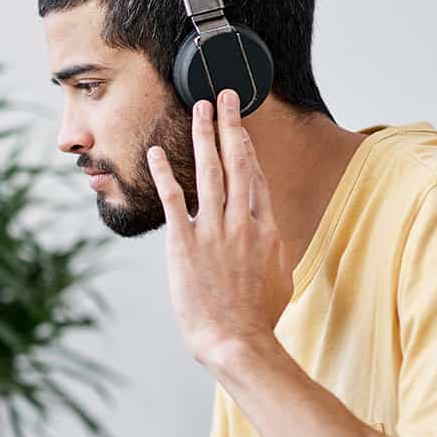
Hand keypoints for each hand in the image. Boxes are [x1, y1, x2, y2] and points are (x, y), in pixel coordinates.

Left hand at [146, 89, 292, 365]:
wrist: (237, 341)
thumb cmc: (259, 318)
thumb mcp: (280, 278)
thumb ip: (274, 250)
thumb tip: (271, 237)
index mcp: (265, 229)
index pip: (255, 176)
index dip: (246, 146)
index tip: (240, 125)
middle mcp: (242, 222)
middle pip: (236, 162)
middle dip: (229, 124)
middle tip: (223, 95)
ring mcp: (214, 231)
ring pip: (209, 171)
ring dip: (203, 136)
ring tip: (199, 109)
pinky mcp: (185, 244)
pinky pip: (173, 200)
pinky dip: (164, 173)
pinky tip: (156, 152)